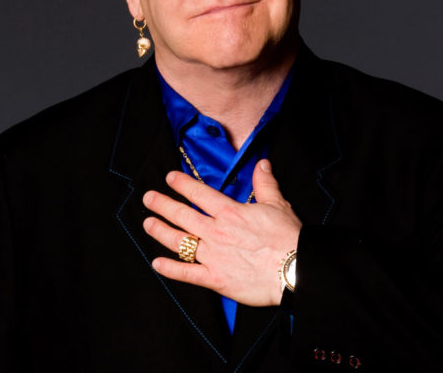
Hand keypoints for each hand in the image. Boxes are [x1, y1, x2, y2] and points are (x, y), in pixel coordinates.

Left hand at [142, 159, 301, 306]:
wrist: (294, 269)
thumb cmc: (288, 238)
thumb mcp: (277, 204)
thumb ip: (265, 183)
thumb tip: (261, 163)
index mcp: (229, 212)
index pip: (199, 193)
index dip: (182, 184)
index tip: (169, 178)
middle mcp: (216, 232)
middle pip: (182, 215)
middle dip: (162, 205)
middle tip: (148, 198)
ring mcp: (213, 256)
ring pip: (179, 241)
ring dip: (160, 231)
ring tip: (147, 223)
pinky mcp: (215, 278)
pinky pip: (187, 273)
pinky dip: (170, 269)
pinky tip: (156, 263)